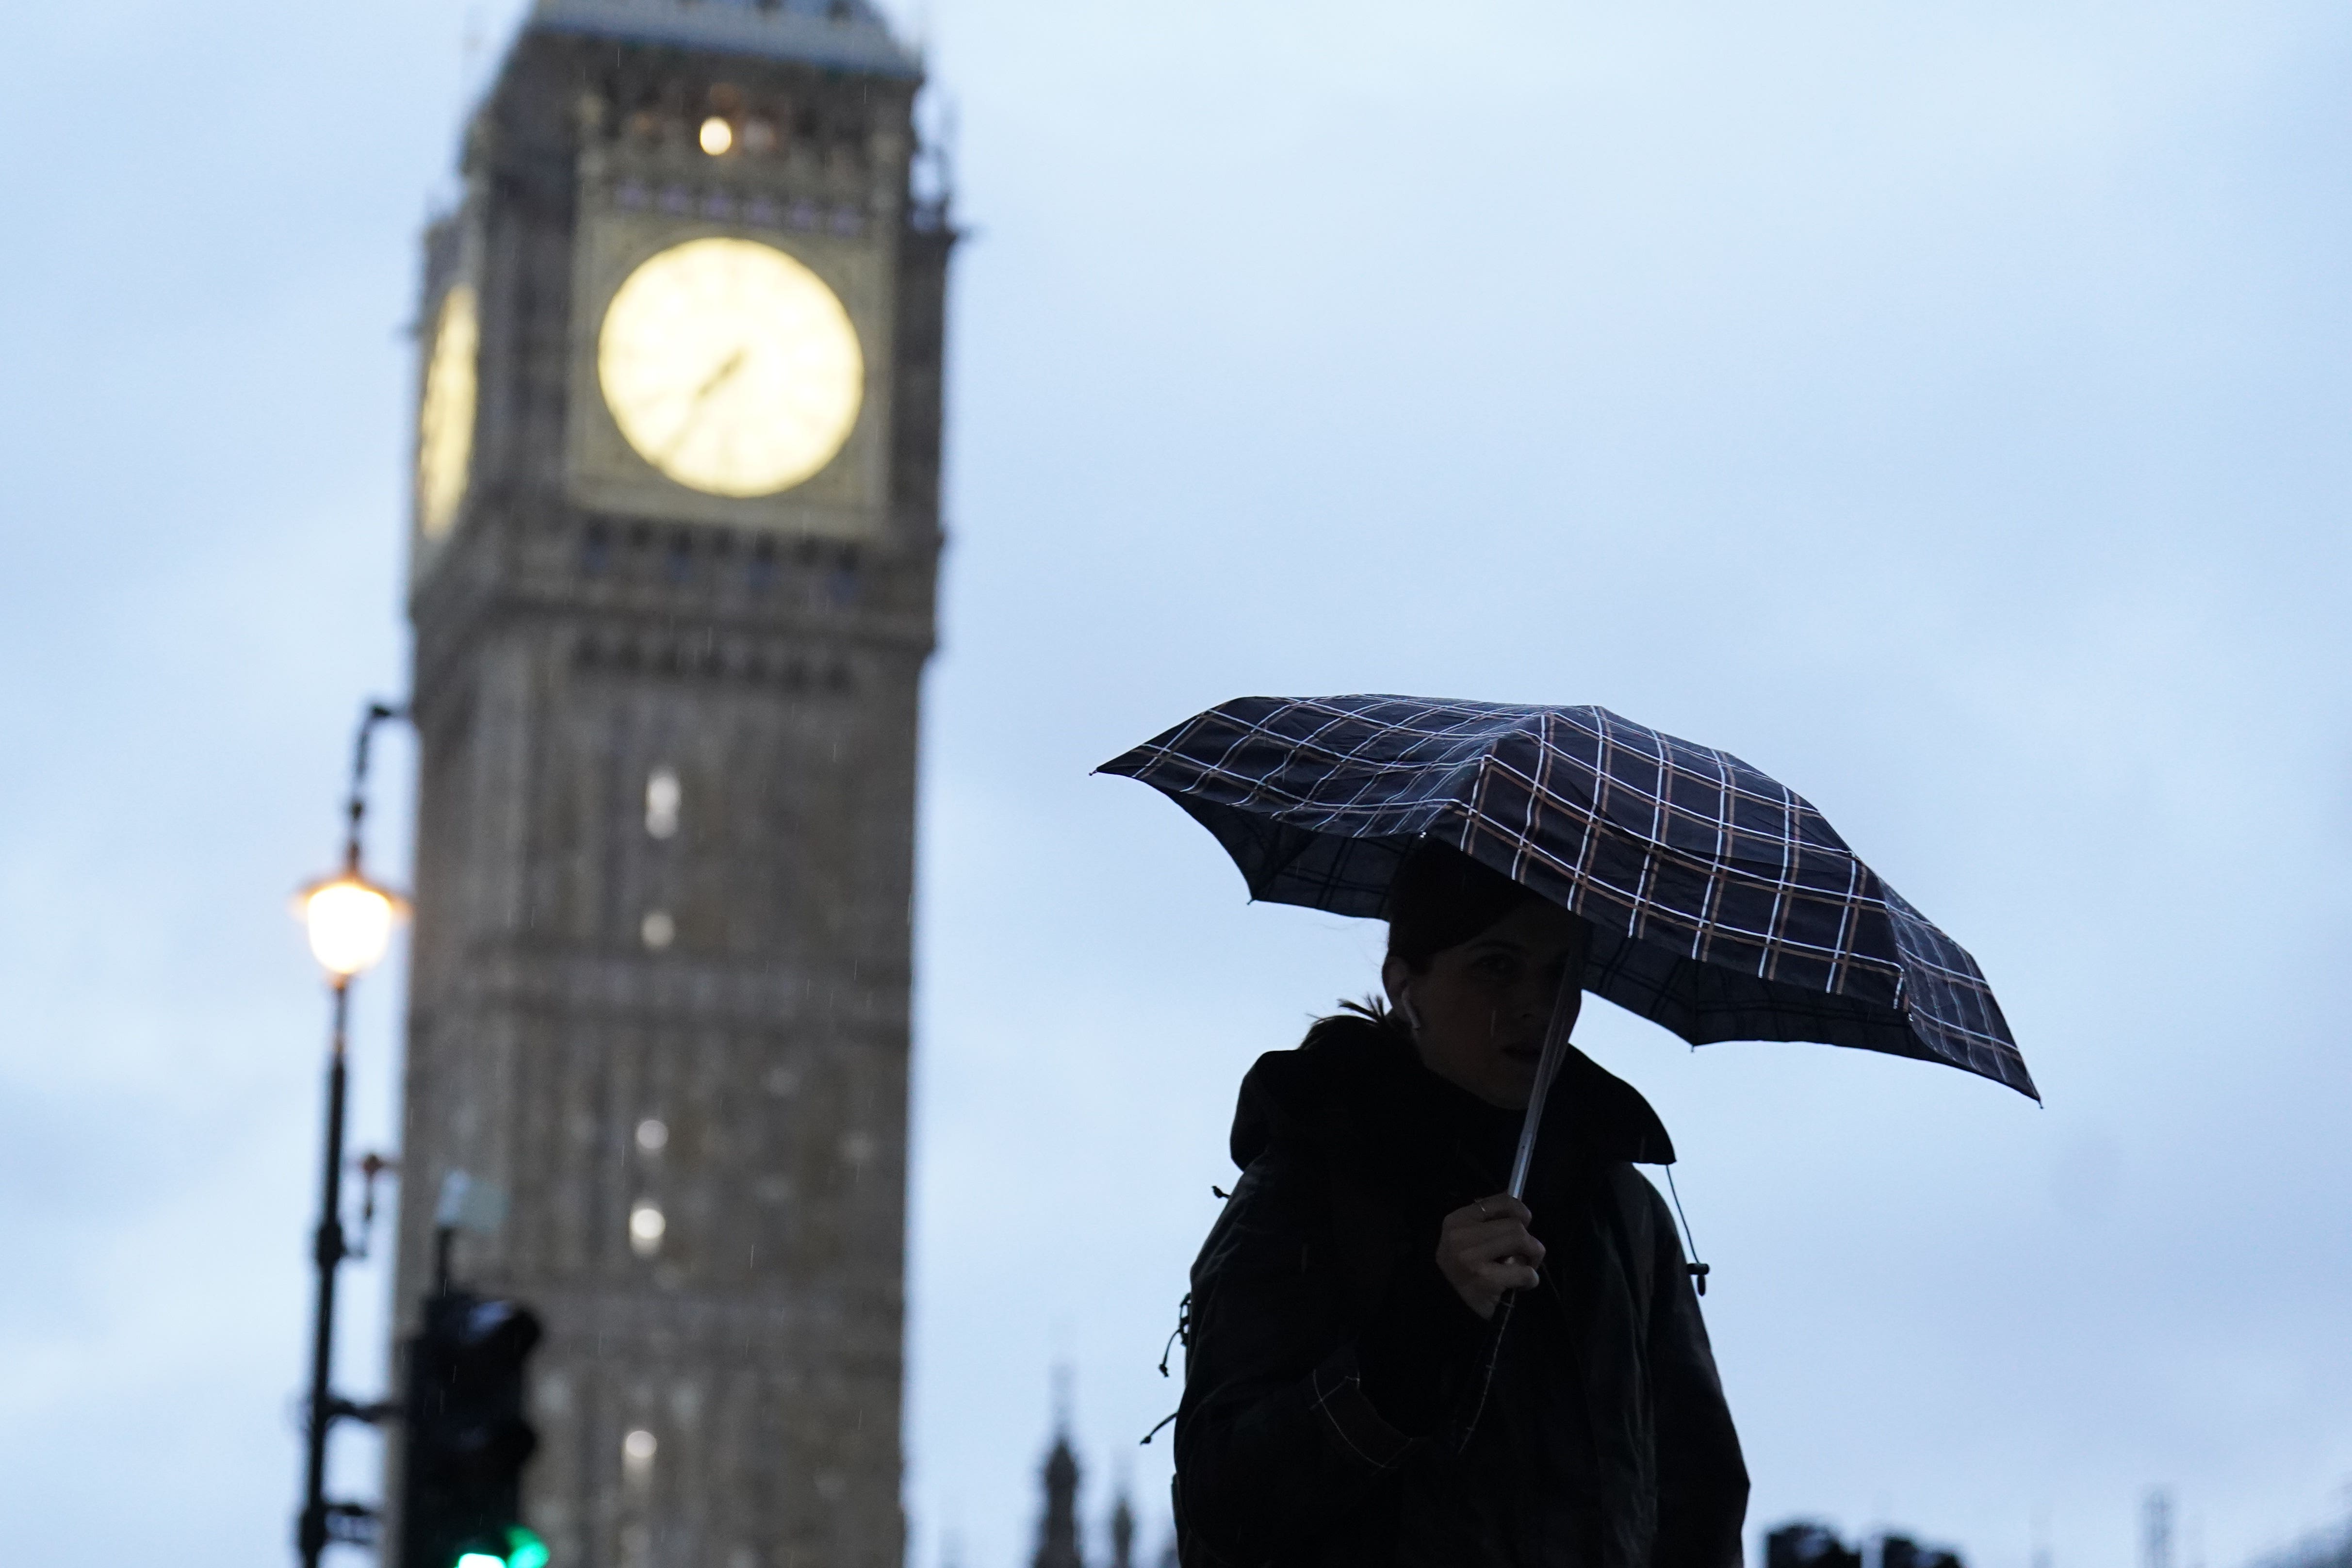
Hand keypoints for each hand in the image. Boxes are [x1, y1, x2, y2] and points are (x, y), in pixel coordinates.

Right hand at [1436, 1193, 1542, 1319]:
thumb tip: (1518, 1210)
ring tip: (1525, 1268)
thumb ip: (1487, 1222)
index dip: (1521, 1211)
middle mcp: (1462, 1236)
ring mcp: (1472, 1258)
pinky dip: (1531, 1279)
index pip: (1501, 1202)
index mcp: (1458, 1220)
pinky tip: (1521, 1285)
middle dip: (1530, 1241)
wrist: (1446, 1305)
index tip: (1525, 1223)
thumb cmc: (1462, 1269)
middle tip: (1527, 1255)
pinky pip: (1525, 1272)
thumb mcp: (1466, 1237)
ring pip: (1523, 1242)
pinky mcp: (1485, 1281)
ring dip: (1533, 1258)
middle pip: (1516, 1226)